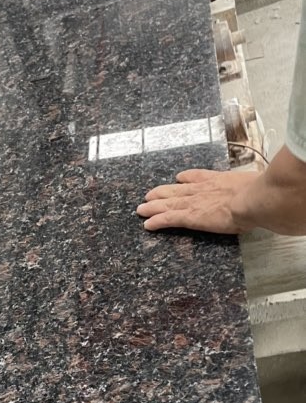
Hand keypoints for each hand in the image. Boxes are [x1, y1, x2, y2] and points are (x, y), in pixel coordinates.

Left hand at [136, 168, 256, 233]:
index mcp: (218, 181)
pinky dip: (156, 221)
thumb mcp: (254, 184)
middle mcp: (202, 190)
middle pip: (177, 191)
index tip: (179, 178)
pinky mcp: (190, 216)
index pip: (198, 178)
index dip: (186, 178)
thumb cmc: (258, 194)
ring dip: (153, 207)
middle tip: (149, 195)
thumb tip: (261, 191)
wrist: (253, 199)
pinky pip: (168, 219)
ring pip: (168, 204)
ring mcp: (194, 203)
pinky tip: (147, 225)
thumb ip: (250, 188)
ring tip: (141, 209)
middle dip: (162, 193)